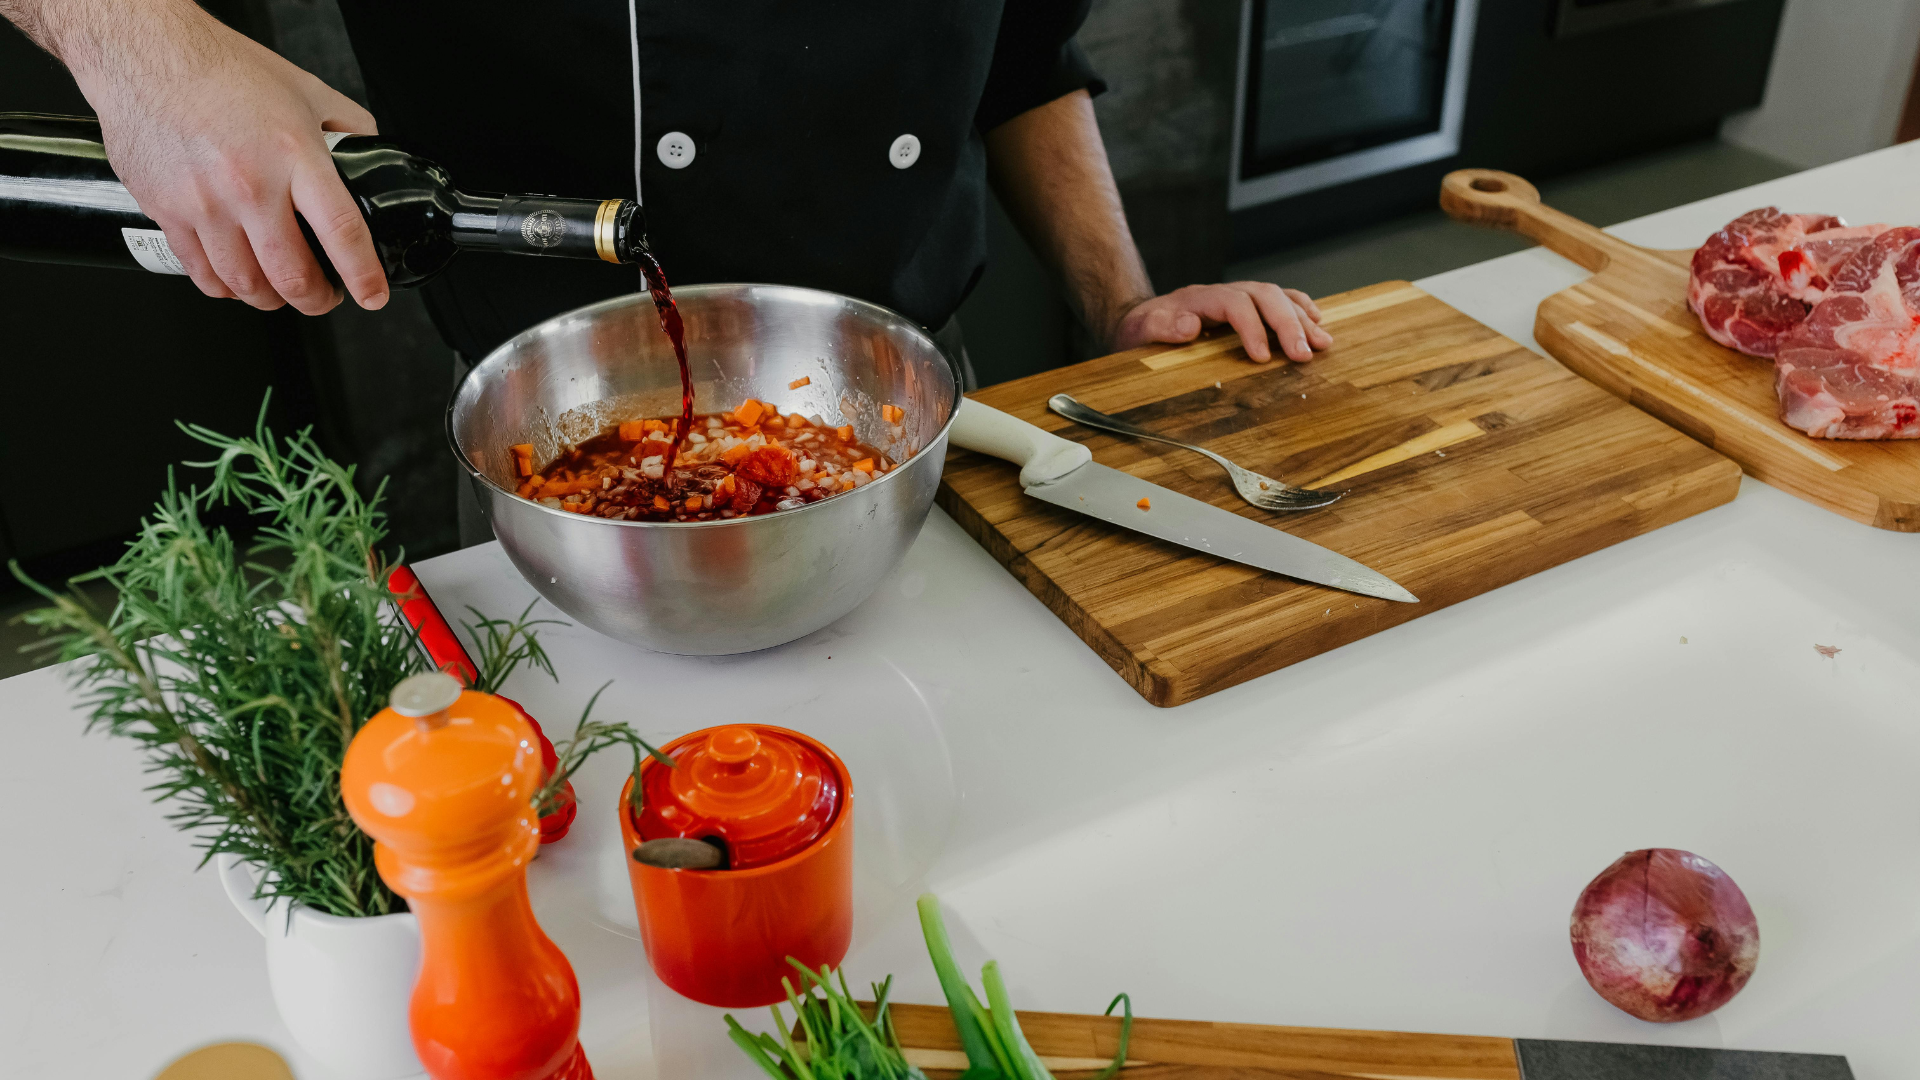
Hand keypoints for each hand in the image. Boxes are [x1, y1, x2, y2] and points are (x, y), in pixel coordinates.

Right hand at [63, 0, 386, 313]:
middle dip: (317, 300)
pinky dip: (225, 288)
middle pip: (292, 275)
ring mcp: (205, 203)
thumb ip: (347, 128)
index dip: (362, 274)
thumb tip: (368, 157)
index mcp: (293, 155)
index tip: (372, 295)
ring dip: (271, 299)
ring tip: (281, 291)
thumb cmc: (222, 69)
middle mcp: (249, 184)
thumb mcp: (306, 90)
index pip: (341, 231)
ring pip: (246, 284)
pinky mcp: (167, 211)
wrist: (146, 54)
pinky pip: (201, 273)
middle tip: (324, 296)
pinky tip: (238, 280)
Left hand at [1112, 282, 1331, 362]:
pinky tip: (1317, 323)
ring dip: (1301, 319)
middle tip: (1305, 354)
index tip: (1262, 358)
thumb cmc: (1140, 329)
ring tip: (1322, 342)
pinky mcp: (1246, 305)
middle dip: (1288, 324)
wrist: (1138, 320)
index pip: (1235, 304)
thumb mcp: (1139, 330)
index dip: (1252, 328)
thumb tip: (1189, 324)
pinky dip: (1300, 309)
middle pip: (1264, 296)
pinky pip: (1279, 300)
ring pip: (1277, 297)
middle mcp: (1223, 293)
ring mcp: (1237, 296)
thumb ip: (1161, 326)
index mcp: (1199, 298)